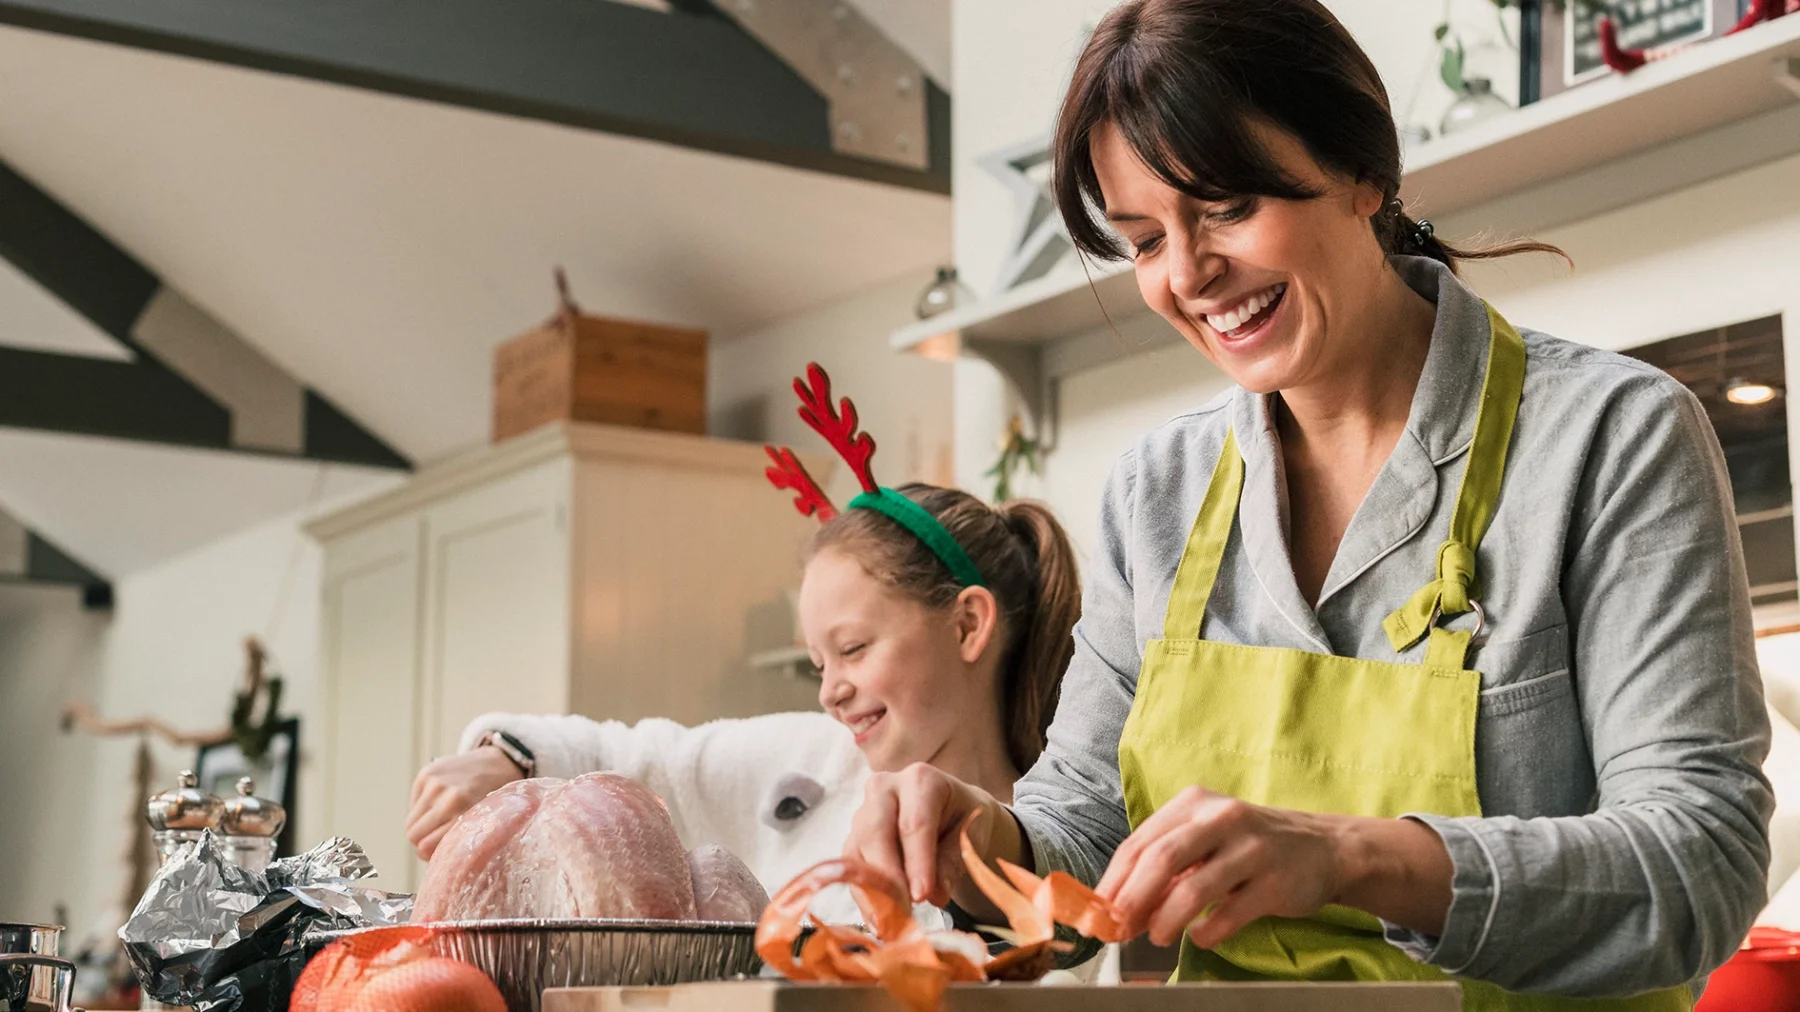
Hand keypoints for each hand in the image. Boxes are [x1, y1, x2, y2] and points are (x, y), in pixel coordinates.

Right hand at [405, 746, 523, 859]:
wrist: (500, 764)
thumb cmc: (494, 802)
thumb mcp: (487, 826)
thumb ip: (463, 844)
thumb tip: (436, 866)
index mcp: (466, 814)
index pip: (425, 847)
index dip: (428, 855)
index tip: (437, 854)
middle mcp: (450, 797)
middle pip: (413, 835)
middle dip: (422, 842)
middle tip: (437, 840)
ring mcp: (436, 783)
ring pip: (410, 822)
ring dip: (422, 826)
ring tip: (440, 822)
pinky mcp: (427, 773)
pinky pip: (413, 805)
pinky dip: (422, 808)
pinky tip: (440, 803)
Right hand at [843, 762, 1019, 911]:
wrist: (949, 808)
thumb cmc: (961, 818)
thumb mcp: (970, 833)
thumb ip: (953, 860)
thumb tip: (936, 895)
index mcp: (921, 780)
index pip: (914, 823)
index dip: (916, 862)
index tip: (922, 897)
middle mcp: (884, 788)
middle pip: (875, 832)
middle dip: (887, 875)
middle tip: (903, 911)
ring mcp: (863, 812)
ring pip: (857, 850)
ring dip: (872, 890)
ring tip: (891, 922)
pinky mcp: (853, 836)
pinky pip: (851, 868)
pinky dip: (864, 895)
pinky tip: (879, 919)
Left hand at [1096, 787, 1343, 947]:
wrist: (1325, 847)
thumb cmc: (1250, 845)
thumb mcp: (1206, 839)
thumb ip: (1166, 865)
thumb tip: (1119, 907)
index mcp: (1194, 804)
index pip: (1140, 842)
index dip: (1114, 881)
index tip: (1097, 913)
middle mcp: (1222, 818)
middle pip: (1161, 859)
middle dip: (1131, 899)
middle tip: (1117, 929)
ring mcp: (1252, 849)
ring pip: (1194, 888)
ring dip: (1166, 919)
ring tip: (1157, 936)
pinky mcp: (1276, 882)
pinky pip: (1231, 914)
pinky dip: (1207, 932)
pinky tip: (1199, 936)